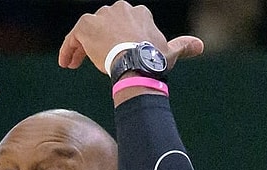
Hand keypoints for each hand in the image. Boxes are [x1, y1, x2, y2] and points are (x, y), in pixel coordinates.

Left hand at [58, 1, 203, 73]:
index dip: (116, 38)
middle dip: (97, 41)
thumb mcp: (170, 51)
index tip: (112, 53)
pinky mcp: (85, 26)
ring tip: (74, 63)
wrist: (136, 61)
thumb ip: (182, 45)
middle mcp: (119, 8)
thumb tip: (200, 45)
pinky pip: (72, 37)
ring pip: (87, 31)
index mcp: (138, 13)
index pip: (122, 23)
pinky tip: (66, 63)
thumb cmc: (154, 59)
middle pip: (103, 25)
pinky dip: (68, 49)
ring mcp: (101, 16)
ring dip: (80, 46)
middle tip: (92, 60)